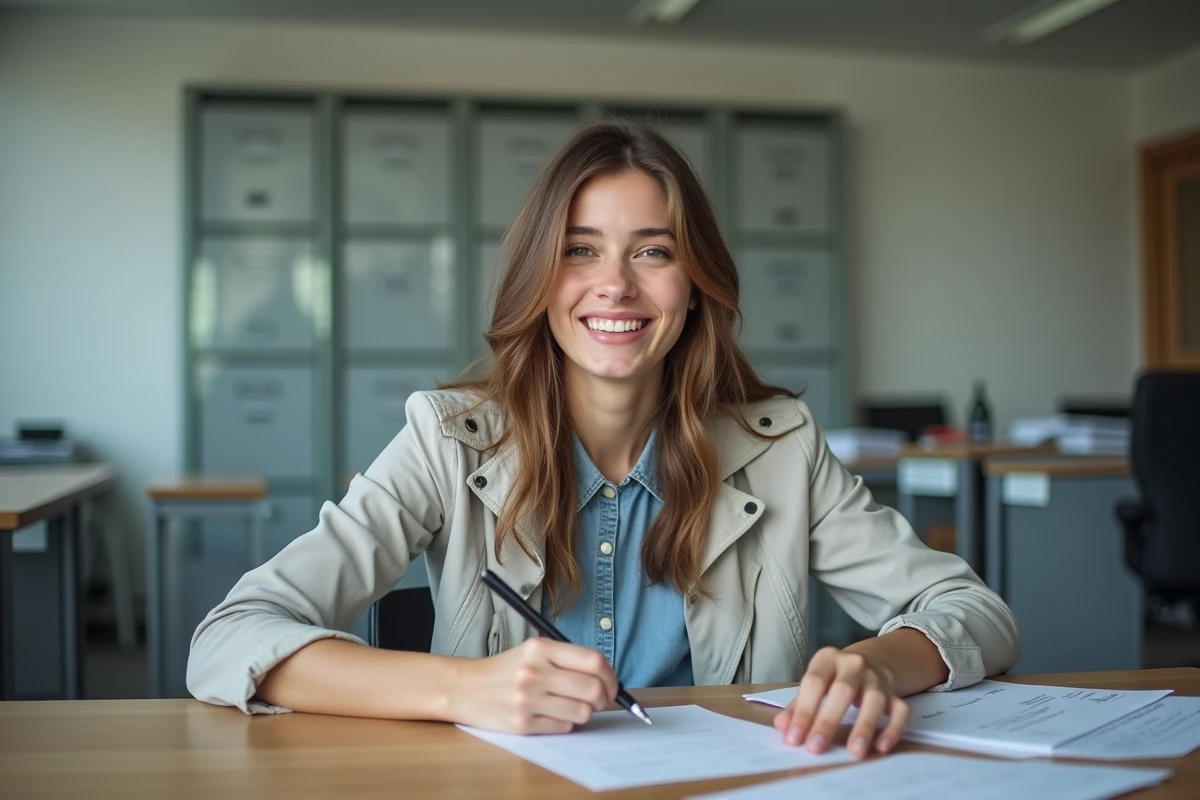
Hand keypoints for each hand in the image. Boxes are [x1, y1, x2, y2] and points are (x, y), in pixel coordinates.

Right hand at [449, 637, 617, 733]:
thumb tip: (608, 679)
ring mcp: (527, 699)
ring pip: (582, 712)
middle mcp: (534, 672)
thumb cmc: (507, 669)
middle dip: (603, 698)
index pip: (594, 661)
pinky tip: (551, 714)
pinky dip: (565, 723)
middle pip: (592, 689)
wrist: (467, 688)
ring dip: (584, 712)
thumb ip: (568, 660)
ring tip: (570, 706)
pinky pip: (564, 727)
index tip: (611, 684)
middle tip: (598, 700)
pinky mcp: (522, 723)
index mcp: (541, 648)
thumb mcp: (534, 651)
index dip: (610, 676)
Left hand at [773, 646, 909, 758]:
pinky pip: (900, 710)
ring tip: (853, 752)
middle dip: (828, 721)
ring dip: (864, 726)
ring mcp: (877, 678)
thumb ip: (797, 704)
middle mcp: (854, 664)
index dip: (803, 711)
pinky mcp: (895, 693)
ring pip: (874, 700)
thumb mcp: (814, 683)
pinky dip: (893, 729)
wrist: (871, 661)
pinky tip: (881, 748)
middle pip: (842, 691)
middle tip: (816, 749)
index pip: (813, 683)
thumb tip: (782, 727)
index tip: (794, 739)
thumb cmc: (834, 678)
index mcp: (827, 658)